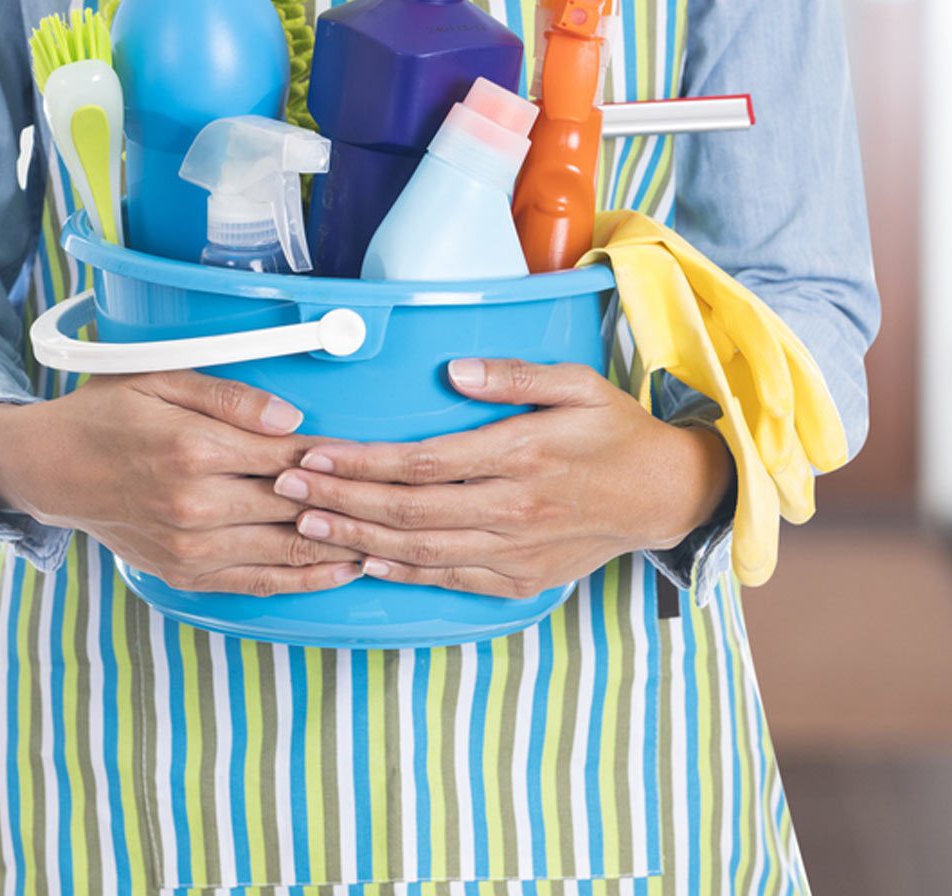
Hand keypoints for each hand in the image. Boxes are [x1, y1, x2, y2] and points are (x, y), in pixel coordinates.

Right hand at [0, 372, 363, 595]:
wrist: (50, 469)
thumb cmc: (108, 415)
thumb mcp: (162, 379)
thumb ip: (232, 398)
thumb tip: (292, 420)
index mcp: (194, 450)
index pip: (291, 456)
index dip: (341, 458)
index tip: (378, 457)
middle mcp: (195, 505)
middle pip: (297, 506)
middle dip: (353, 503)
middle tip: (402, 499)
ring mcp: (191, 548)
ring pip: (287, 551)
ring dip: (343, 546)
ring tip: (392, 537)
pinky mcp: (186, 575)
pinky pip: (260, 582)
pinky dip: (307, 579)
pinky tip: (344, 570)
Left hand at [272, 359, 732, 597]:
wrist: (665, 495)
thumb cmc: (617, 432)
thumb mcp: (578, 384)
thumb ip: (515, 376)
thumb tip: (455, 372)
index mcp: (523, 454)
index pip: (423, 463)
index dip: (362, 462)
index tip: (315, 453)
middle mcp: (514, 508)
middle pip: (408, 511)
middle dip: (340, 500)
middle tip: (285, 488)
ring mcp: (518, 551)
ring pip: (421, 551)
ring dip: (358, 539)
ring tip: (306, 525)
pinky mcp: (522, 579)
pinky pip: (453, 578)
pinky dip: (404, 572)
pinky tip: (365, 559)